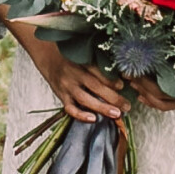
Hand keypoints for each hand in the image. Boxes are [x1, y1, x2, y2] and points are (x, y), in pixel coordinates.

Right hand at [18, 26, 133, 123]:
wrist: (48, 56)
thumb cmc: (71, 56)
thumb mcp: (84, 54)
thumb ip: (98, 63)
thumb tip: (120, 74)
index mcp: (81, 62)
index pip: (98, 72)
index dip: (111, 80)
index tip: (123, 85)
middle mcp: (74, 74)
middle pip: (95, 87)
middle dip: (113, 98)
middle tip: (127, 106)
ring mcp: (67, 86)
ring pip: (85, 99)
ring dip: (102, 108)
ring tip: (117, 114)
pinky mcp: (61, 96)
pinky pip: (71, 108)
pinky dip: (81, 115)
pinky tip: (93, 119)